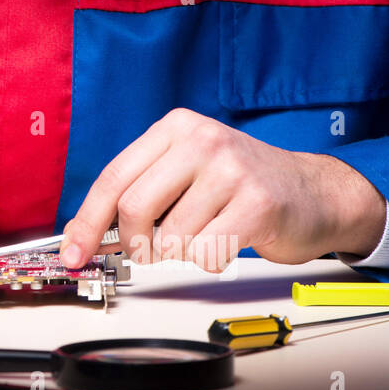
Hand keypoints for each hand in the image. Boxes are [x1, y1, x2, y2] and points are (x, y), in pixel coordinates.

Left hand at [59, 108, 387, 271]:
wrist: (314, 192)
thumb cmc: (241, 185)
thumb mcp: (184, 173)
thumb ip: (137, 195)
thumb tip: (83, 235)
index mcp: (175, 128)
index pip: (114, 178)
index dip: (87, 222)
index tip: (74, 253)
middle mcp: (202, 140)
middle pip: (135, 208)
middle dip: (135, 244)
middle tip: (150, 250)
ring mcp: (232, 170)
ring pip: (171, 239)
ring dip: (178, 254)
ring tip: (202, 236)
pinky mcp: (258, 204)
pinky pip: (206, 253)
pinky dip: (208, 261)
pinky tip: (226, 241)